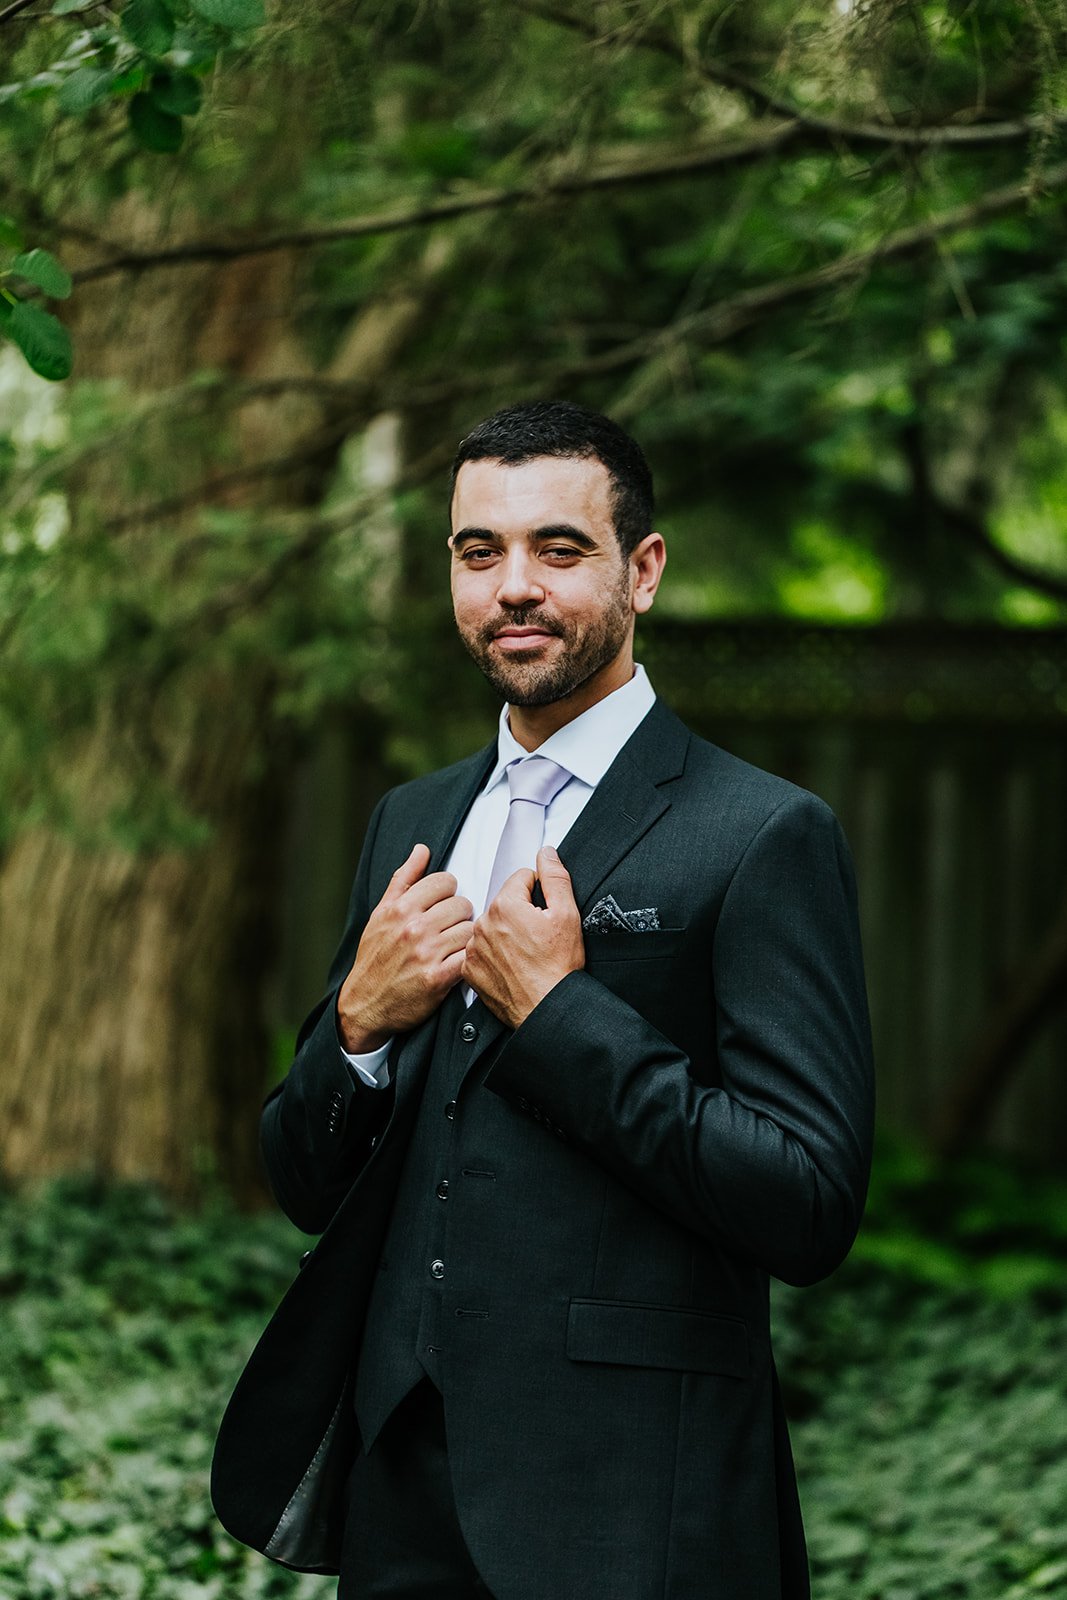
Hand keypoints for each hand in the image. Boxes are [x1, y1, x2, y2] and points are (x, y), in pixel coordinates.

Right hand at [338, 843, 473, 1050]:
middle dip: (458, 916)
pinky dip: (467, 960)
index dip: (447, 893)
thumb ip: (404, 880)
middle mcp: (412, 928)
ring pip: (470, 930)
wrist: (364, 1005)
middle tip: (448, 929)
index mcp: (399, 908)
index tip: (441, 907)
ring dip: (465, 939)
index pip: (445, 881)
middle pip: (462, 904)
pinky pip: (469, 957)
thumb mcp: (381, 914)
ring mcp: (426, 953)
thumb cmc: (375, 957)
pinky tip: (456, 963)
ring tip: (452, 947)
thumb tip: (422, 849)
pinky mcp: (438, 978)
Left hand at [462, 846, 583, 1028]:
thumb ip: (555, 877)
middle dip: (520, 914)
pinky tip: (511, 966)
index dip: (538, 894)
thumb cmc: (558, 967)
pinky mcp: (469, 970)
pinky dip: (493, 955)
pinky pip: (480, 951)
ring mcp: (473, 949)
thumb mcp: (567, 914)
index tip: (545, 914)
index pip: (520, 879)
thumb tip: (546, 853)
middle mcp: (483, 924)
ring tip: (526, 954)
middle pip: (504, 903)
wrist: (548, 1009)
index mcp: (505, 905)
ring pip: (491, 927)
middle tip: (538, 937)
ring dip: (506, 934)